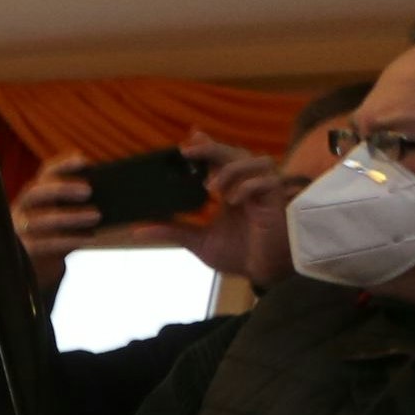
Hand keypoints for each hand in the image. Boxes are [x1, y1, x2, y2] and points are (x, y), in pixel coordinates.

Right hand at [12, 155, 94, 287]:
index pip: (46, 172)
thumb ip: (82, 202)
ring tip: (97, 215)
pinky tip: (89, 237)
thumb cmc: (60, 229)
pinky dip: (69, 239)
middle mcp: (24, 207)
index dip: (62, 165)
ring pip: (40, 220)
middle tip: (89, 190)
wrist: (40, 261)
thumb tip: (116, 193)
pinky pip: (45, 243)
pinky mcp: (25, 249)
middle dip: (62, 189)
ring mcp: (20, 228)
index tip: (83, 160)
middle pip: (37, 192)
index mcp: (37, 191)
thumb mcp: (68, 212)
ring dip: (70, 216)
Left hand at [182, 131, 289, 284]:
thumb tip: (136, 231)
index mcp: (230, 190)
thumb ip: (171, 231)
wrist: (261, 272)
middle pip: (237, 153)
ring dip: (232, 168)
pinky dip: (249, 186)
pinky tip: (232, 199)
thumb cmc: (237, 253)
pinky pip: (269, 182)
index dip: (207, 146)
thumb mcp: (198, 241)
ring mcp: (265, 191)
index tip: (186, 142)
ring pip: (257, 161)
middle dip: (213, 149)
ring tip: (211, 187)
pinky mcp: (277, 201)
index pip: (220, 159)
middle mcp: (248, 185)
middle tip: (188, 152)